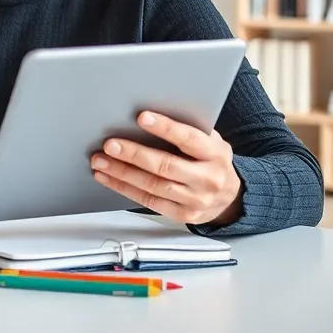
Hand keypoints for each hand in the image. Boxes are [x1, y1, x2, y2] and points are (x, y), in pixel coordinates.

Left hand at [90, 111, 242, 226]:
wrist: (231, 197)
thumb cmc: (212, 161)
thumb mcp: (211, 141)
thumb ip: (188, 130)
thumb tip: (148, 117)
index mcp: (215, 154)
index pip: (189, 139)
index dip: (165, 128)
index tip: (142, 117)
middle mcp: (207, 179)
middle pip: (166, 166)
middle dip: (134, 155)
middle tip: (110, 145)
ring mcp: (195, 200)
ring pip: (153, 186)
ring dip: (122, 173)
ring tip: (101, 161)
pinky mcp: (182, 215)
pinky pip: (149, 202)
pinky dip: (124, 189)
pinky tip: (108, 177)